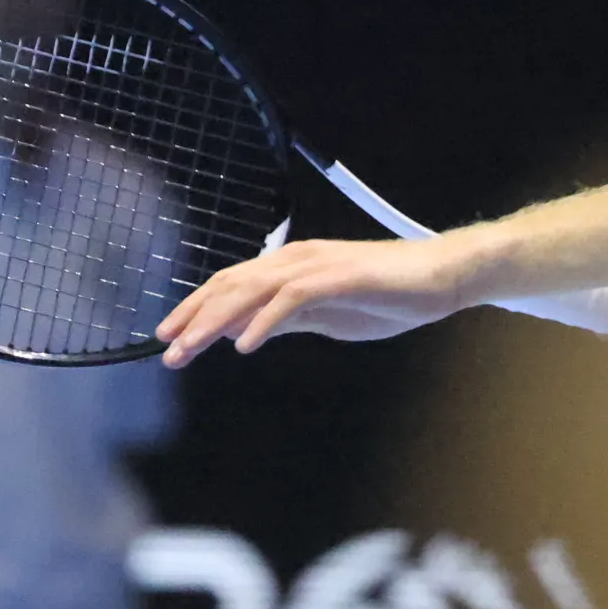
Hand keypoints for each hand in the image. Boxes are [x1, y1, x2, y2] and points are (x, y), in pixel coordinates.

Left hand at [155, 237, 478, 367]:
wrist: (441, 277)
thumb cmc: (390, 296)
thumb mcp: (329, 316)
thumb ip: (289, 319)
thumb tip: (247, 331)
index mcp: (291, 267)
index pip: (231, 285)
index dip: (196, 308)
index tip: (168, 335)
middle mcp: (296, 259)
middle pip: (231, 284)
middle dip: (192, 317)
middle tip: (165, 349)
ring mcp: (317, 265)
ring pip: (251, 289)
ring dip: (215, 320)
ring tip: (189, 349)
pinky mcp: (339, 276)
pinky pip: (291, 298)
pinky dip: (263, 321)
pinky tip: (244, 344)